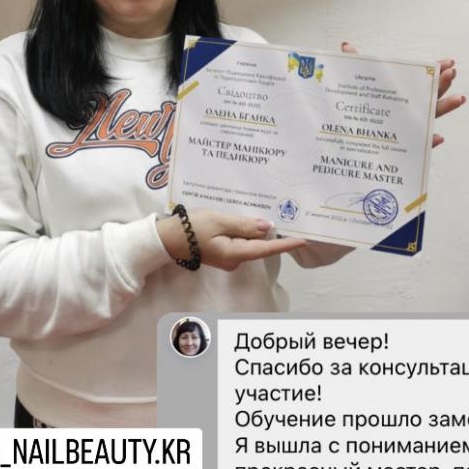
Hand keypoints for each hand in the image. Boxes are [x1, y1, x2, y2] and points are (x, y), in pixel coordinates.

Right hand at [157, 210, 306, 271]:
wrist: (164, 239)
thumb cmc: (189, 228)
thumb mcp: (218, 220)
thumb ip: (244, 224)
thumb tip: (267, 227)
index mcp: (235, 253)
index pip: (266, 249)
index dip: (286, 244)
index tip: (303, 239)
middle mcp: (234, 260)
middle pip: (259, 245)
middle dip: (271, 231)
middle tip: (286, 212)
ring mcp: (228, 258)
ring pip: (248, 242)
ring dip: (255, 229)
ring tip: (266, 209)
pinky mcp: (222, 252)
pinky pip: (239, 240)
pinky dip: (244, 230)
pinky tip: (245, 217)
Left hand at [340, 44, 466, 147]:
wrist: (352, 141)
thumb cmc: (360, 112)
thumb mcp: (358, 87)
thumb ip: (355, 66)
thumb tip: (345, 46)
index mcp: (404, 94)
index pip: (424, 80)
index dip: (437, 70)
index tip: (449, 62)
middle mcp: (411, 110)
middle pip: (431, 95)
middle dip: (443, 83)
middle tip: (451, 72)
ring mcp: (411, 128)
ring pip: (431, 117)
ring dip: (446, 107)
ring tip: (459, 98)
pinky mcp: (406, 147)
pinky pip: (421, 146)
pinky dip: (431, 142)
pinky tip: (439, 137)